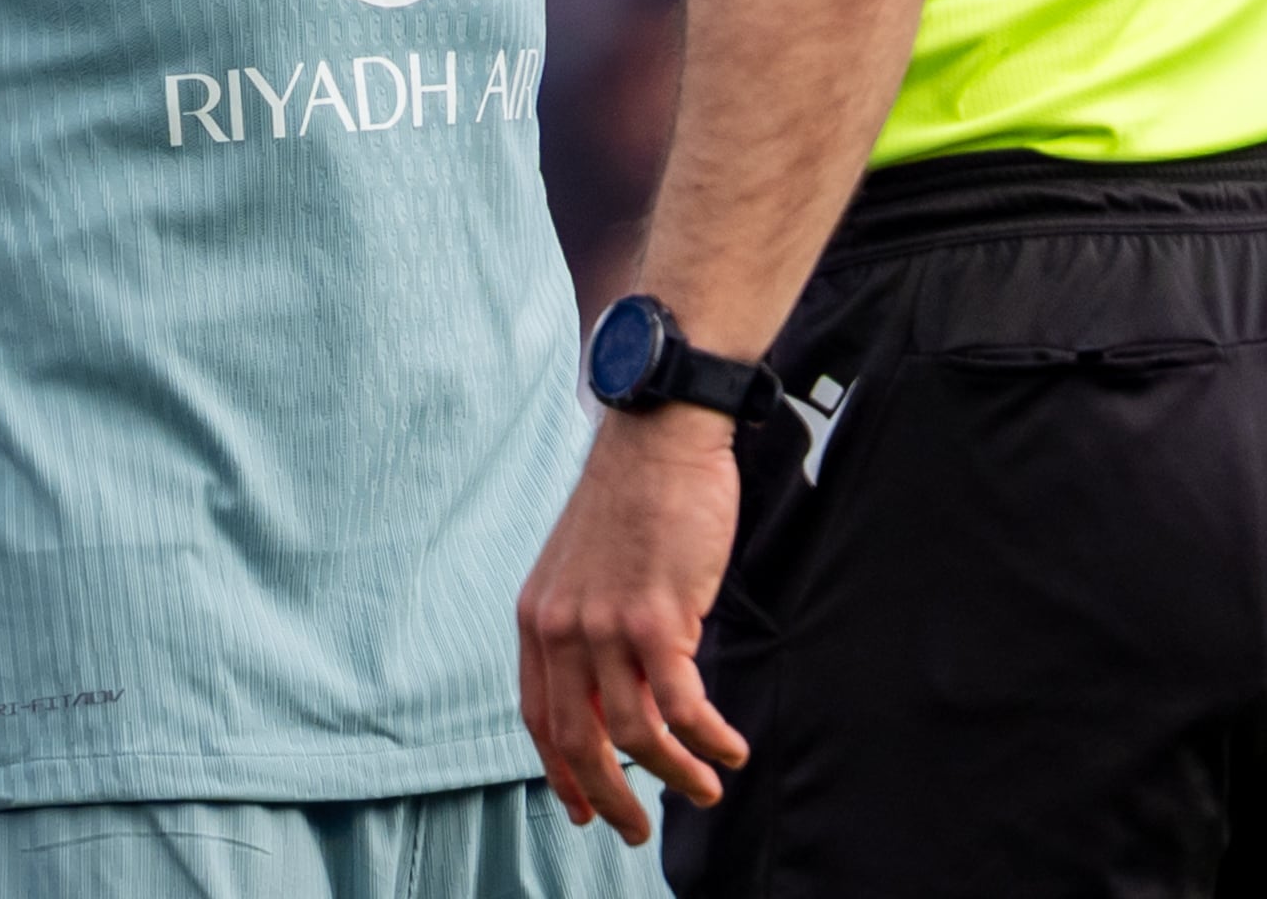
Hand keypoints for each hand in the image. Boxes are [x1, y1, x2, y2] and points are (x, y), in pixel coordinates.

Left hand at [516, 403, 748, 841]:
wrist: (659, 436)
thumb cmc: (635, 499)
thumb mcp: (585, 568)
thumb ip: (588, 629)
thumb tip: (615, 694)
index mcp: (537, 618)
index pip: (537, 719)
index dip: (560, 774)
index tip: (583, 811)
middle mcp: (560, 628)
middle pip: (576, 743)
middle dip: (609, 797)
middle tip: (637, 830)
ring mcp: (605, 626)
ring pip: (633, 735)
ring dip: (674, 774)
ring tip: (705, 788)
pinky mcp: (656, 619)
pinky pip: (682, 707)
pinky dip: (708, 740)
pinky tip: (729, 749)